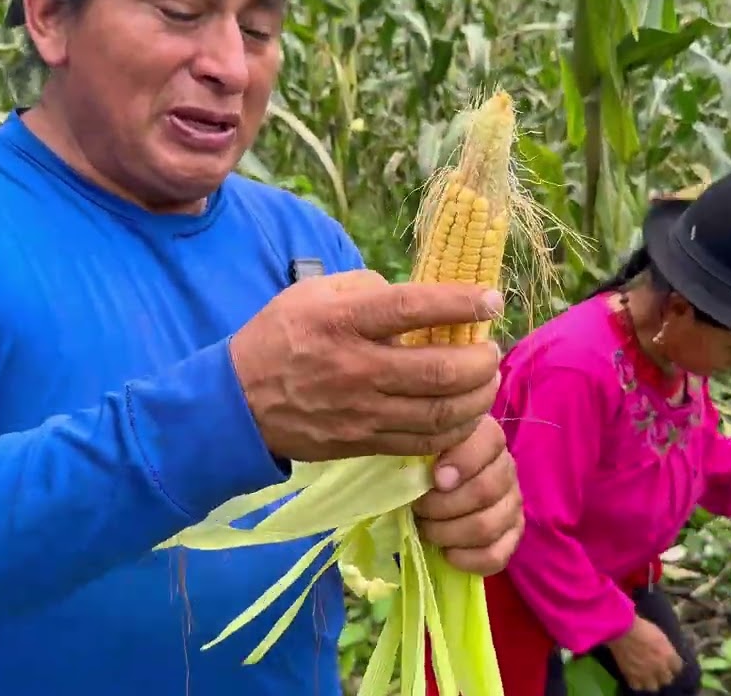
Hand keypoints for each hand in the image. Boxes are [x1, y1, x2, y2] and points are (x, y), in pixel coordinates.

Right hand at [230, 269, 503, 461]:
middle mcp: (355, 368)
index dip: (460, 303)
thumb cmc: (280, 337)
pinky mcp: (365, 442)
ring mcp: (361, 412)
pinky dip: (456, 429)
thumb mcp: (312, 293)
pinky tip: (465, 412)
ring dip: (478, 398)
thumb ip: (366, 288)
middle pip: (439, 371)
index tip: (491, 300)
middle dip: (481, 362)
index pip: (412, 308)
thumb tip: (416, 299)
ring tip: (485, 380)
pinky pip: (424, 443)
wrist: (238, 402)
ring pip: (440, 414)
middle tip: (492, 349)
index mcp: (342, 321)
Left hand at [413, 416, 522, 575]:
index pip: (490, 443)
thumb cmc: (423, 465)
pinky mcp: (512, 534)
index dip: (463, 462)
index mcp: (486, 438)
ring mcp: (512, 503)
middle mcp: (506, 468)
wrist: (435, 491)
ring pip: (488, 526)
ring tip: (427, 530)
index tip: (435, 479)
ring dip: (449, 533)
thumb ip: (420, 449)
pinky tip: (448, 553)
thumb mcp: (419, 448)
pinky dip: (468, 559)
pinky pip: (497, 556)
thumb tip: (412, 471)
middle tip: (418, 508)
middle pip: (485, 491)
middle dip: (442, 506)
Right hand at [606, 617, 683, 691]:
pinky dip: (637, 682)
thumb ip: (666, 649)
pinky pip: (637, 686)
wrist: (622, 628)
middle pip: (667, 679)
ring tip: (647, 676)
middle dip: (664, 674)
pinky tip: (636, 677)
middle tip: (659, 670)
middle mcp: (660, 668)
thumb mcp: (660, 635)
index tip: (670, 663)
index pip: (678, 668)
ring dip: (651, 681)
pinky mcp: (631, 676)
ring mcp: (645, 674)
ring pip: (653, 687)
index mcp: (668, 656)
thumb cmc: (642, 627)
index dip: (673, 665)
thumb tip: (668, 655)